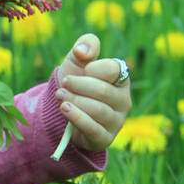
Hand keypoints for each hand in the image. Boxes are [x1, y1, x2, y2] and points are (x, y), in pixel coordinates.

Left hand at [52, 33, 131, 152]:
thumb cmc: (76, 81)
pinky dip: (77, 118)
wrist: (62, 109)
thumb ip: (85, 46)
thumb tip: (82, 51)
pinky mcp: (105, 138)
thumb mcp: (77, 60)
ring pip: (98, 110)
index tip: (80, 68)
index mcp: (121, 79)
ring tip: (59, 96)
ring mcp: (116, 121)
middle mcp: (124, 101)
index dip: (93, 68)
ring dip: (75, 101)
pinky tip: (65, 109)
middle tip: (63, 84)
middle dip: (79, 86)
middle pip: (103, 91)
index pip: (113, 70)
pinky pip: (93, 129)